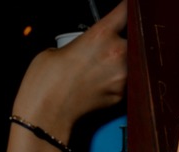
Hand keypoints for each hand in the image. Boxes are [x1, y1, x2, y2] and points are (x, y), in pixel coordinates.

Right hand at [12, 0, 127, 140]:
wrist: (47, 114)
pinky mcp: (124, 95)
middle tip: (104, 51)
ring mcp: (124, 76)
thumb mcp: (58, 49)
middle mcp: (118, 53)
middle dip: (122, 43)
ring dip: (122, 63)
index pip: (125, 13)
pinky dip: (119, 80)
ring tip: (99, 70)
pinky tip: (100, 84)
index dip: (128, 9)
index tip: (131, 8)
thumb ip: (83, 43)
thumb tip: (92, 47)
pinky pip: (128, 81)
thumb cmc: (46, 80)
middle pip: (132, 40)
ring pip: (132, 62)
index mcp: (100, 35)